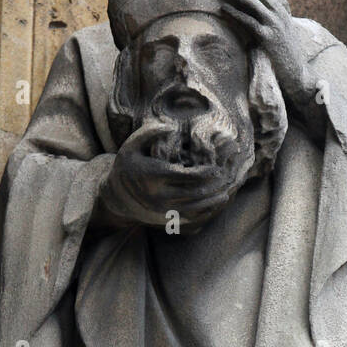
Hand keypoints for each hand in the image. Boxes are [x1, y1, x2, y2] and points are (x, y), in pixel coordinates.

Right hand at [95, 120, 245, 230]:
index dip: (207, 172)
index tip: (219, 167)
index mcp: (154, 176)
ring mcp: (164, 211)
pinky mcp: (167, 220)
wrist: (117, 197)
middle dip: (215, 186)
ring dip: (214, 200)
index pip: (188, 176)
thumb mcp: (132, 144)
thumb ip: (150, 132)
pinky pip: (192, 218)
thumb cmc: (128, 165)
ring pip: (196, 208)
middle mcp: (159, 196)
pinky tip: (217, 203)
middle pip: (196, 193)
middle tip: (229, 177)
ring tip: (227, 191)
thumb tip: (170, 127)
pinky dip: (207, 212)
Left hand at [215, 0, 302, 99]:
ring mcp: (274, 24)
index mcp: (279, 7)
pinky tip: (223, 8)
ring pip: (252, 1)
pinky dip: (236, 13)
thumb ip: (267, 15)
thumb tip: (249, 6)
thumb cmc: (284, 52)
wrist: (296, 72)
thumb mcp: (277, 29)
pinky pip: (250, 22)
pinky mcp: (269, 38)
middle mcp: (278, 11)